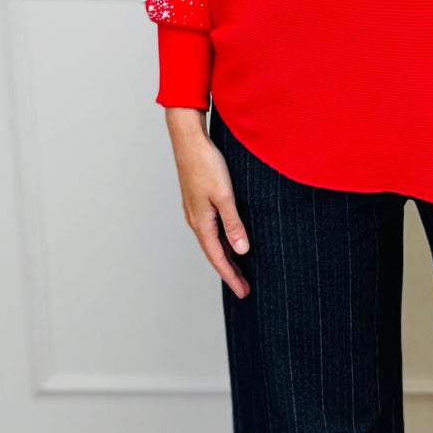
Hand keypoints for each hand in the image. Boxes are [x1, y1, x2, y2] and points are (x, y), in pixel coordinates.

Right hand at [164, 107, 250, 296]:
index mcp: (201, 223)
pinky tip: (229, 241)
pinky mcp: (198, 202)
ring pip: (212, 242)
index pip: (218, 258)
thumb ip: (233, 224)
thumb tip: (240, 251)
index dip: (231, 277)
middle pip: (214, 254)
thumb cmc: (206, 164)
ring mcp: (195, 212)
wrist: (189, 140)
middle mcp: (196, 221)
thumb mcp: (224, 195)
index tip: (243, 292)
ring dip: (225, 258)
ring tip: (239, 271)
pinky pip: (211, 230)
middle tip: (244, 289)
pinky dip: (221, 242)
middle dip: (229, 272)